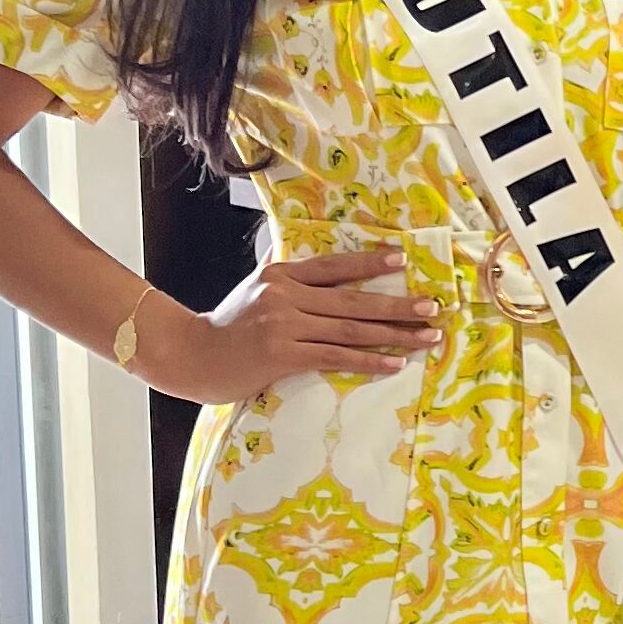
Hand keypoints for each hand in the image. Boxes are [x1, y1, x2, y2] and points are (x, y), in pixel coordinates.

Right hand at [136, 246, 439, 399]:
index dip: (369, 263)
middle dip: (397, 304)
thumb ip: (282, 278)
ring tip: (426, 336)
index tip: (402, 260)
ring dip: (394, 334)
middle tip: (432, 307)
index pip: (334, 266)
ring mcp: (284, 325)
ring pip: (350, 328)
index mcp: (281, 276)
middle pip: (352, 299)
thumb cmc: (225, 328)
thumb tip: (307, 263)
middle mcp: (285, 295)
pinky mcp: (283, 355)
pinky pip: (335, 356)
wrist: (191, 356)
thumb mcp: (253, 291)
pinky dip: (368, 360)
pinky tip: (395, 363)